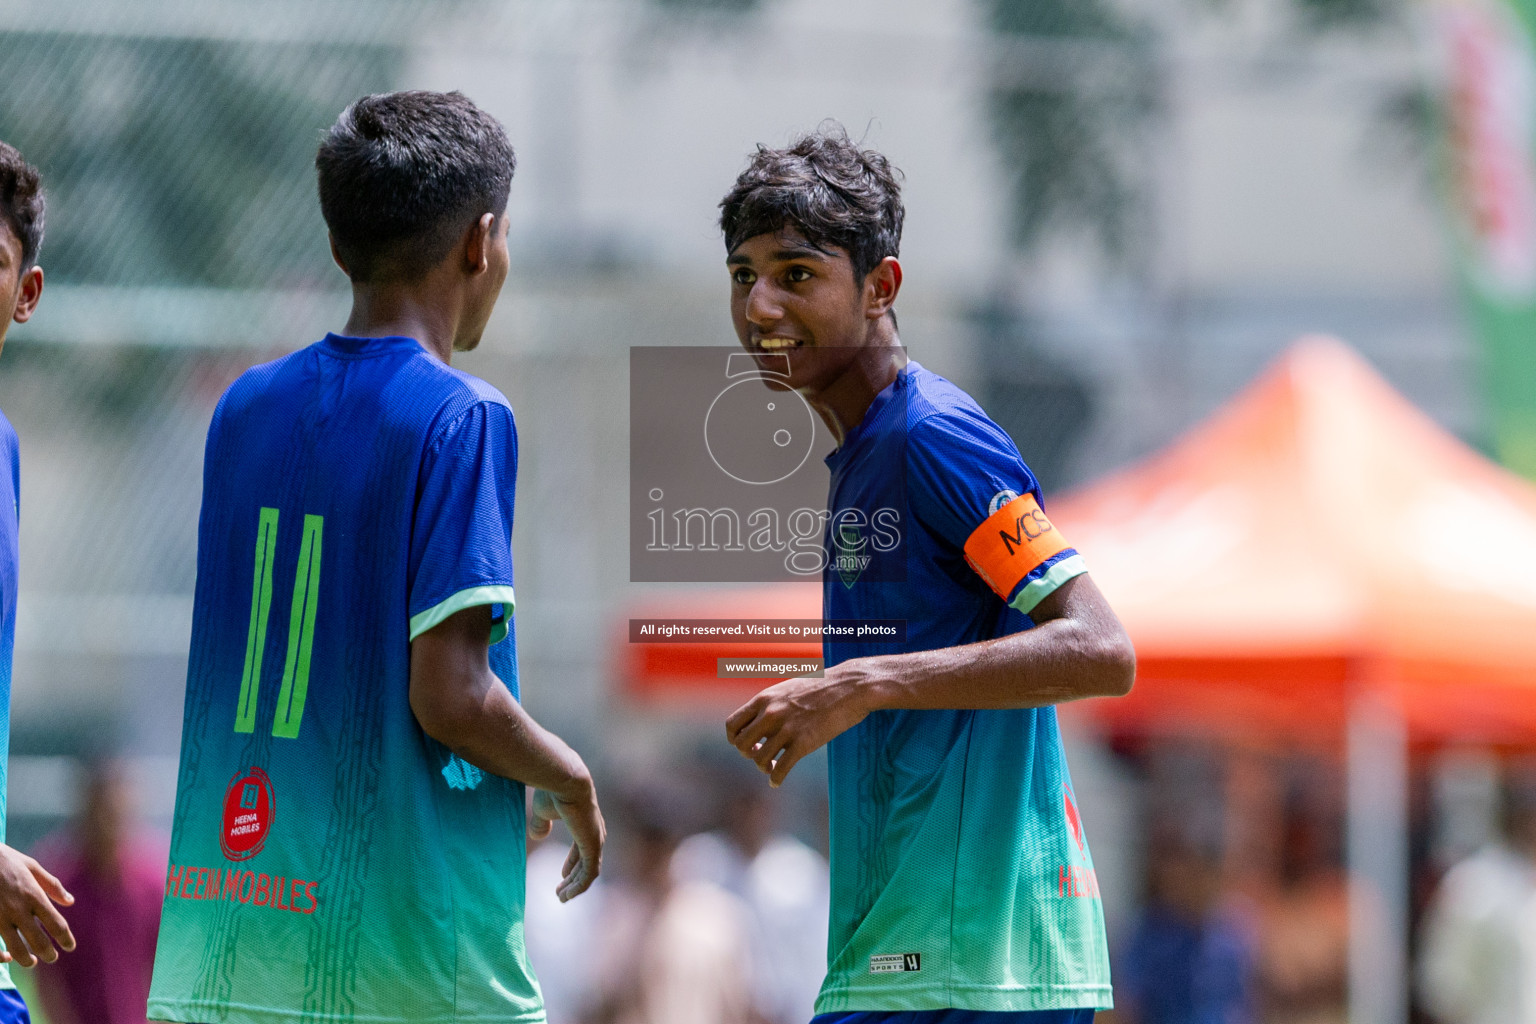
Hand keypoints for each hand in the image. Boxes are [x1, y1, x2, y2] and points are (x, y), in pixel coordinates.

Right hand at [0, 843, 73, 965]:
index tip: (70, 947)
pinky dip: (0, 956)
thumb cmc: (4, 859)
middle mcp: (18, 909)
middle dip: (48, 953)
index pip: (56, 924)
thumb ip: (52, 885)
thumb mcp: (31, 866)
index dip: (65, 939)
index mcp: (34, 895)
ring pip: (16, 948)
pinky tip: (6, 957)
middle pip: (39, 940)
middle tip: (53, 958)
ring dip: (26, 959)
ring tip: (32, 962)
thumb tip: (70, 901)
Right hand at [529, 782, 604, 902]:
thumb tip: (538, 835)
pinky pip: (589, 874)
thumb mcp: (543, 811)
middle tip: (561, 893)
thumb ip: (541, 823)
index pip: (582, 848)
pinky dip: (579, 887)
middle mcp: (594, 831)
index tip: (563, 875)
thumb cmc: (552, 790)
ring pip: (588, 871)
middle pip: (587, 862)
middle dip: (574, 879)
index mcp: (584, 822)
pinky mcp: (593, 846)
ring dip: (575, 887)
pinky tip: (568, 895)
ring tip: (562, 898)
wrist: (564, 779)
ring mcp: (595, 839)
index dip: (572, 863)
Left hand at [726, 666, 873, 786]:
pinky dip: (776, 779)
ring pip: (760, 760)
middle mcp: (770, 714)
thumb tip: (762, 717)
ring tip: (773, 767)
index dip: (736, 739)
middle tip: (762, 755)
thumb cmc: (823, 686)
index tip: (750, 744)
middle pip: (742, 746)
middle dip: (749, 754)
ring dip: (764, 768)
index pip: (732, 725)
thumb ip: (772, 703)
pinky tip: (777, 782)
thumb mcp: (789, 687)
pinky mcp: (804, 742)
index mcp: (764, 699)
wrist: (850, 686)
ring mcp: (787, 728)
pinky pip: (781, 769)